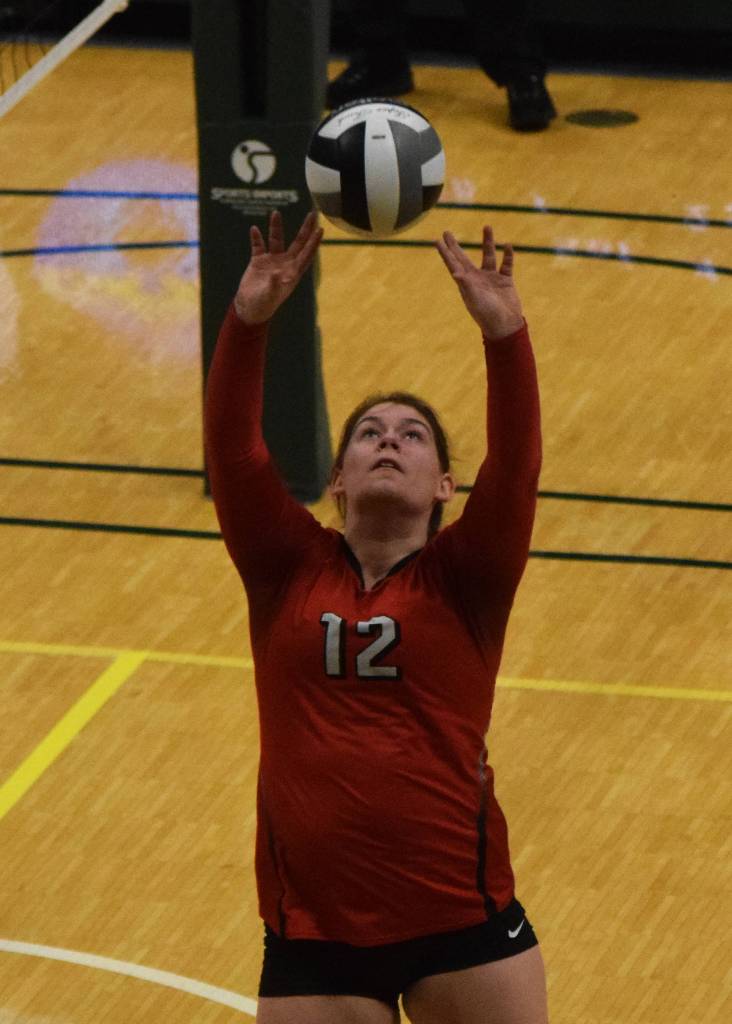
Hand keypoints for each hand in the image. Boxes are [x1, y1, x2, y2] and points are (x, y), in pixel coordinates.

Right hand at [234, 210, 322, 324]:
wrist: (250, 308)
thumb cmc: (264, 305)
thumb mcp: (270, 296)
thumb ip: (275, 285)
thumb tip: (277, 273)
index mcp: (293, 272)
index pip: (306, 254)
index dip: (314, 242)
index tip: (320, 229)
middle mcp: (285, 264)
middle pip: (298, 243)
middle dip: (305, 229)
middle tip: (312, 214)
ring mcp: (272, 261)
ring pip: (276, 240)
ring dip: (276, 227)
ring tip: (275, 213)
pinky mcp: (258, 261)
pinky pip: (258, 246)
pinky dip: (256, 238)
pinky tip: (254, 229)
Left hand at [436, 226, 523, 339]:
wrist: (506, 325)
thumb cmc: (488, 314)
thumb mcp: (475, 299)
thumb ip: (466, 285)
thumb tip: (455, 273)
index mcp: (466, 283)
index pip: (453, 264)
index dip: (445, 252)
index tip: (437, 240)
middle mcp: (477, 279)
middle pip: (464, 258)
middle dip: (455, 246)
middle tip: (446, 232)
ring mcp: (491, 279)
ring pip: (488, 256)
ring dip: (488, 242)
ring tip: (487, 226)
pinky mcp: (505, 281)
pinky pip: (507, 264)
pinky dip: (508, 255)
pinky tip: (508, 246)